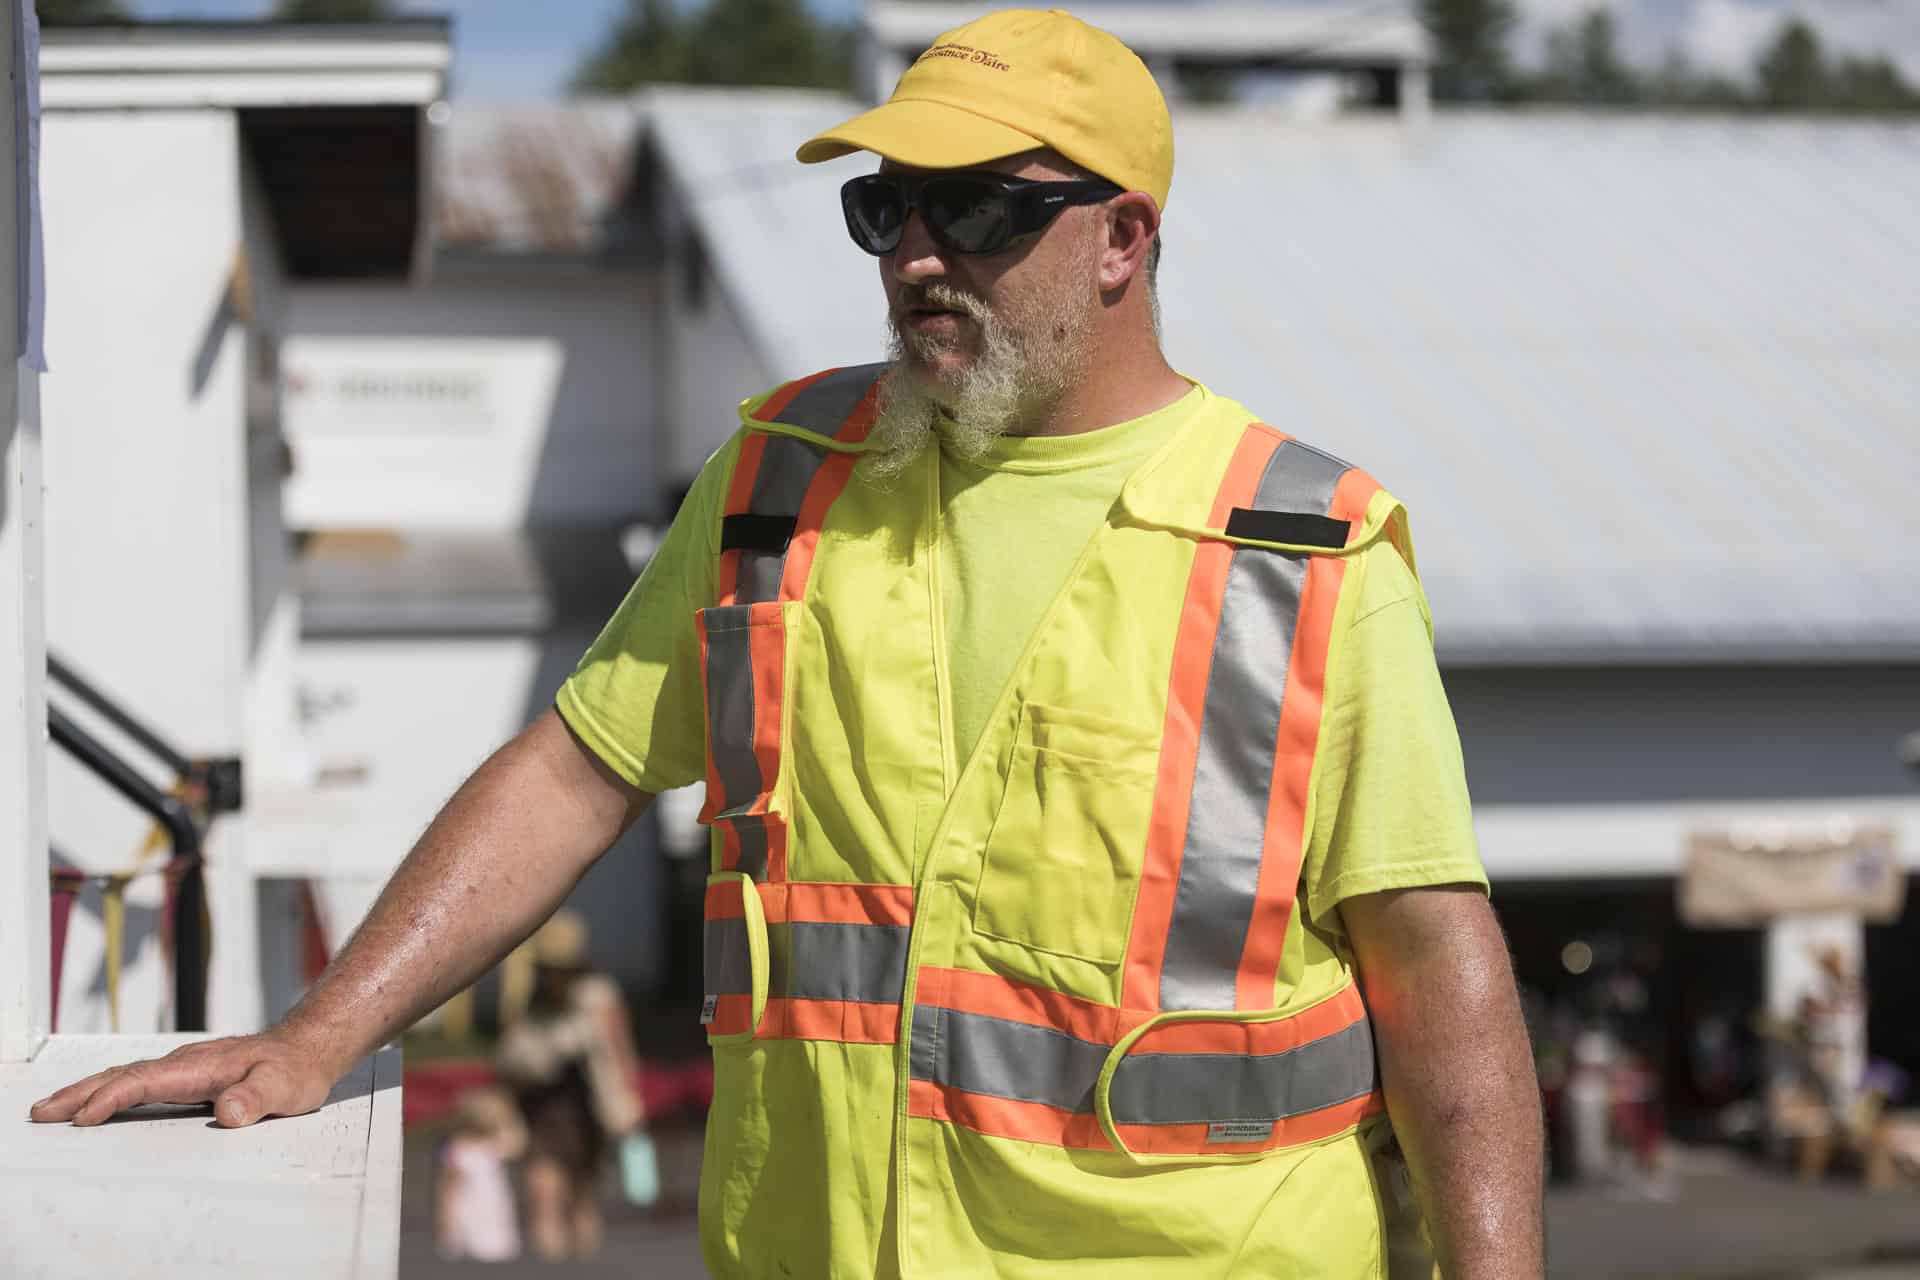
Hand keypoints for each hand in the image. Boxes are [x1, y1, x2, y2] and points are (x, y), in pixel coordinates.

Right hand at [26, 1030, 341, 1127]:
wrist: (308, 1048)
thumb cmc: (295, 1069)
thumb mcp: (284, 1087)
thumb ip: (257, 1098)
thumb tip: (230, 1113)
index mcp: (200, 1066)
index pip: (145, 1081)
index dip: (112, 1099)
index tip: (83, 1118)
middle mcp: (186, 1063)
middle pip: (123, 1075)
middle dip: (81, 1093)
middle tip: (42, 1111)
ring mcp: (184, 1067)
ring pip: (126, 1076)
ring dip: (87, 1090)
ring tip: (53, 1108)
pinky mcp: (187, 1075)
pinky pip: (138, 1081)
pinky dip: (109, 1090)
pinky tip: (97, 1102)